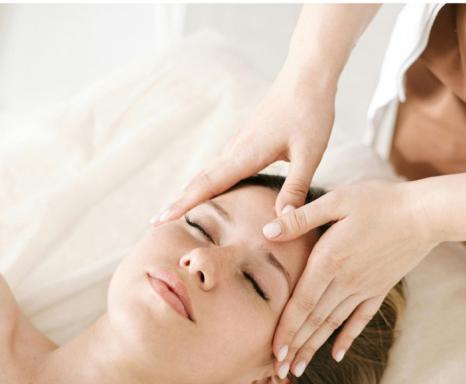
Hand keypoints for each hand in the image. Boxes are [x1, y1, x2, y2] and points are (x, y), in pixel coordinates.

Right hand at [151, 64, 335, 225]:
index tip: (161, 220)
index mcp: (245, 154)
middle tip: (155, 223)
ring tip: (176, 210)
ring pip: (208, 172)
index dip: (184, 205)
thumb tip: (280, 223)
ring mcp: (238, 143)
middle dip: (178, 202)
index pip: (207, 185)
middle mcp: (235, 149)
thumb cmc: (309, 114)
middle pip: (200, 180)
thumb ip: (294, 189)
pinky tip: (209, 188)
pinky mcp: (246, 140)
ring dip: (190, 192)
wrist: (306, 77)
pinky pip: (220, 165)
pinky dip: (206, 180)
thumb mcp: (309, 155)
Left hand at [263, 178, 437, 377]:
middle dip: (295, 348)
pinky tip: (336, 354)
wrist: (426, 213)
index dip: (286, 330)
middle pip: (314, 321)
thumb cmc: (379, 200)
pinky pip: (360, 319)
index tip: (273, 352)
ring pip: (333, 324)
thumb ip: (301, 218)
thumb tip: (267, 231)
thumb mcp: (336, 201)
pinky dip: (346, 338)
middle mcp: (345, 281)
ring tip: (298, 369)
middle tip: (277, 371)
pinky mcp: (380, 288)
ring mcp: (364, 288)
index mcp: (329, 261)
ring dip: (314, 348)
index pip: (302, 303)